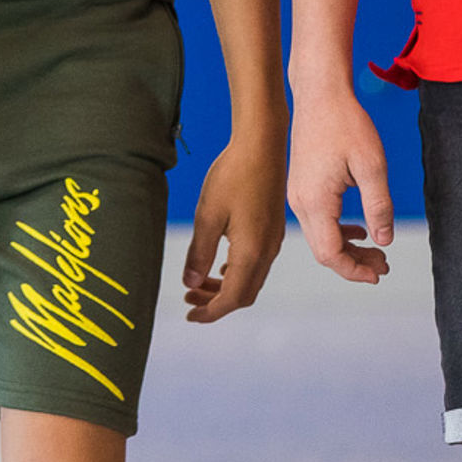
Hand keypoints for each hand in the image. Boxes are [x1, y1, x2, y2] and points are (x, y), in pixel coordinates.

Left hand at [182, 128, 287, 322]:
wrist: (262, 144)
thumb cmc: (233, 174)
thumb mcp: (208, 214)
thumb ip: (199, 253)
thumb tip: (191, 284)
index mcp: (251, 252)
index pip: (232, 298)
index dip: (210, 312)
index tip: (189, 316)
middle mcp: (267, 252)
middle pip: (244, 294)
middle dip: (216, 303)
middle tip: (189, 300)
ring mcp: (273, 241)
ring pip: (251, 279)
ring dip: (226, 287)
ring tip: (198, 284)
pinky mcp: (272, 229)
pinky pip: (256, 264)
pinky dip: (237, 272)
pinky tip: (220, 265)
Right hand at [286, 87, 393, 282]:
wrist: (319, 92)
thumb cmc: (346, 123)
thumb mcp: (371, 165)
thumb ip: (379, 207)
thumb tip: (384, 240)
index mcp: (315, 201)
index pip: (331, 254)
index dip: (355, 270)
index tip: (380, 273)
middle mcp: (300, 201)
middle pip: (324, 250)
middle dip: (354, 263)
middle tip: (385, 263)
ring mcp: (297, 193)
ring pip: (320, 237)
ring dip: (347, 248)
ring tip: (377, 250)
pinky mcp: (301, 184)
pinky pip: (317, 220)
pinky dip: (338, 231)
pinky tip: (358, 229)